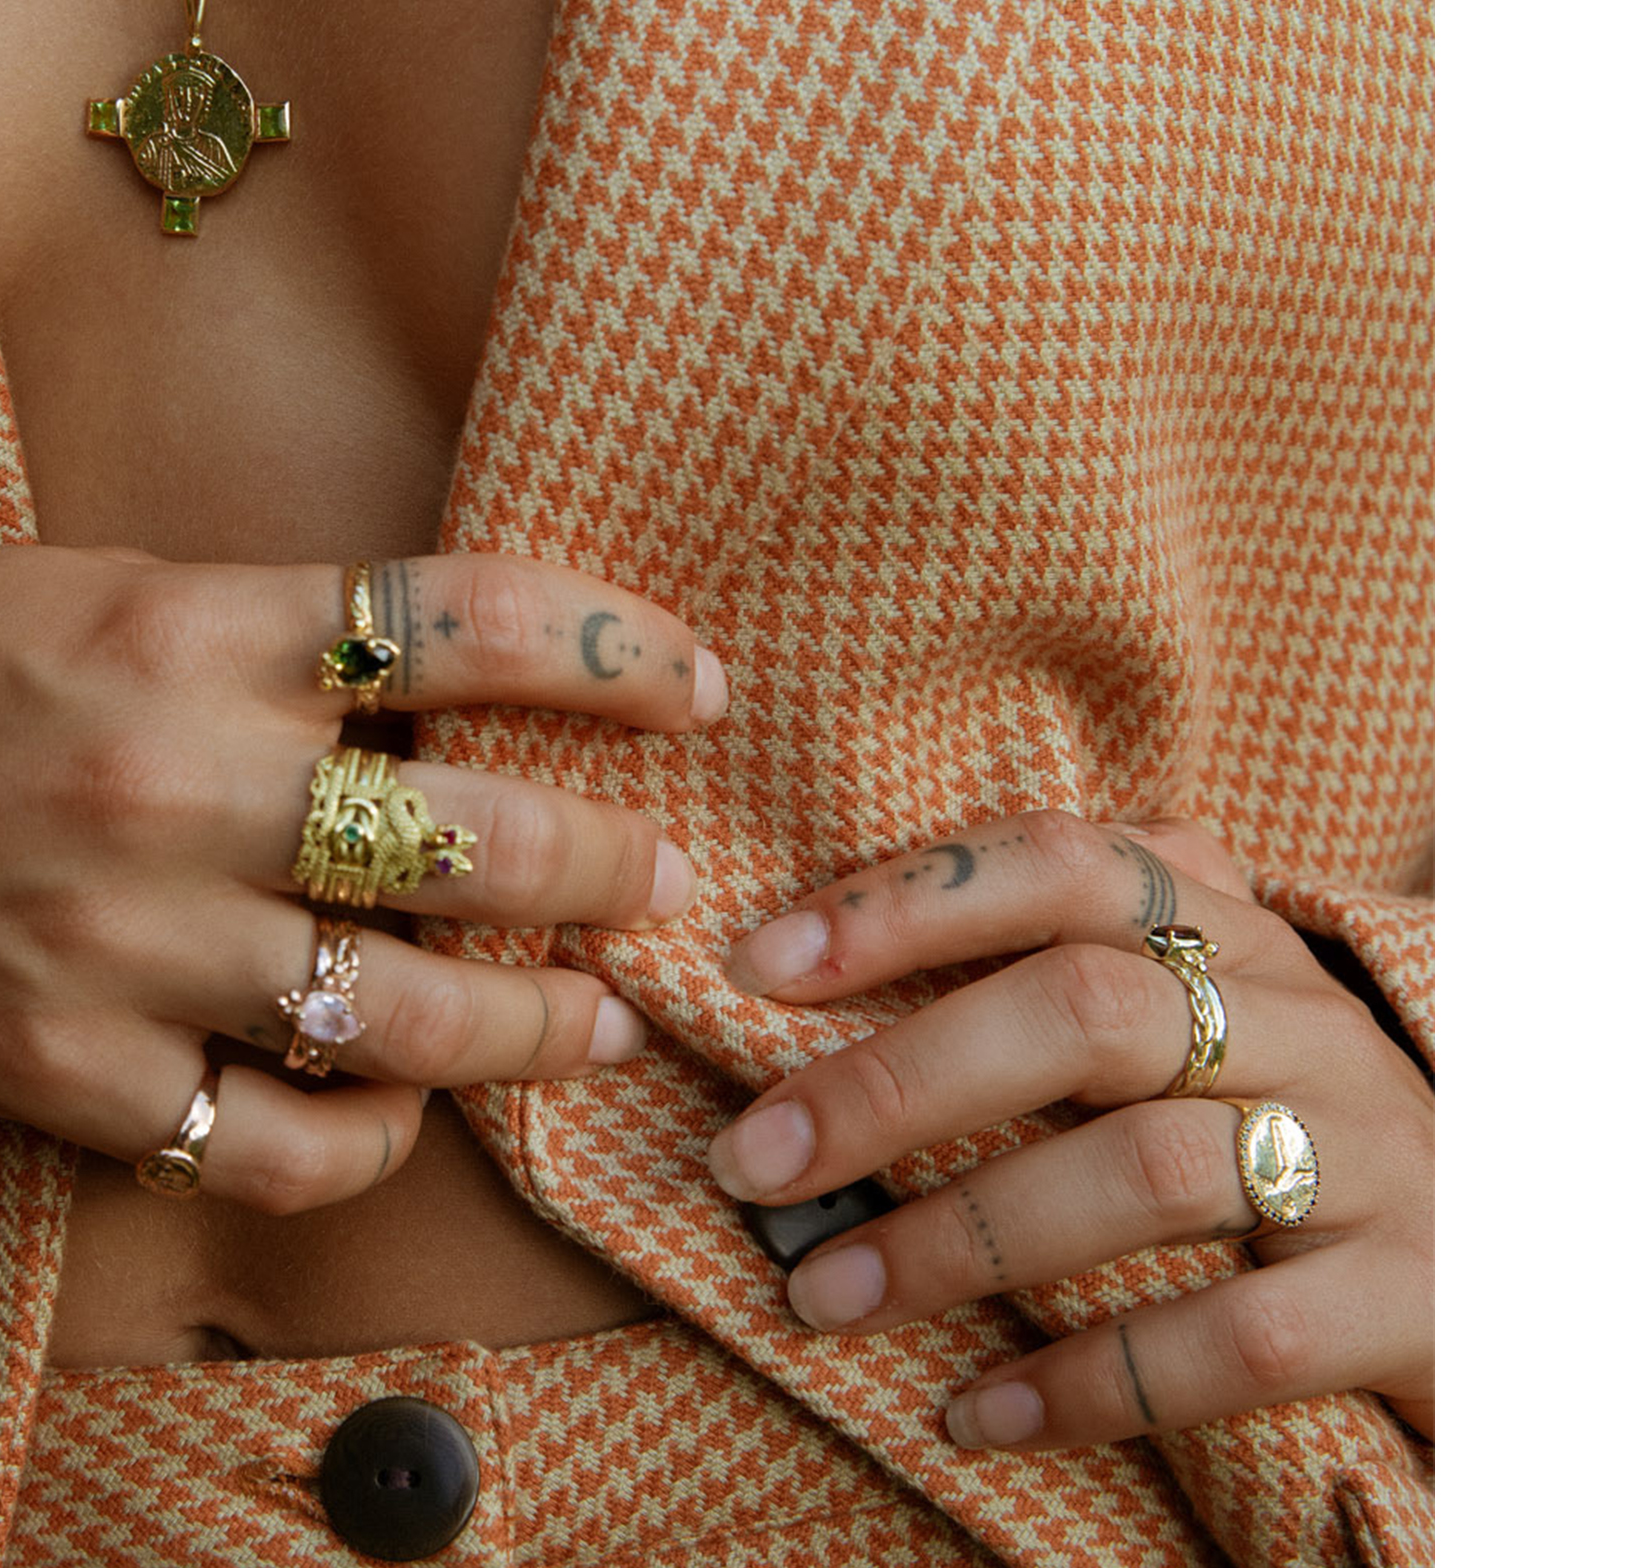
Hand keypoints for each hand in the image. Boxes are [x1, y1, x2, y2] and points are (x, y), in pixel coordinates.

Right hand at [0, 547, 718, 1211]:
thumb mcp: (88, 584)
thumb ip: (263, 633)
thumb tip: (445, 690)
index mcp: (181, 623)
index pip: (459, 617)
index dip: (611, 645)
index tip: (689, 678)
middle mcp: (168, 781)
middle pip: (476, 836)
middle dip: (607, 861)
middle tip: (654, 874)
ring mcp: (118, 944)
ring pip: (408, 1014)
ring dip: (537, 1023)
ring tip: (592, 1018)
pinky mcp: (63, 1076)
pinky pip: (275, 1140)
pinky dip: (369, 1135)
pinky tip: (403, 1106)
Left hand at [706, 813, 1432, 1446]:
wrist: (1517, 1249)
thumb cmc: (1279, 1112)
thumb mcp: (1190, 1007)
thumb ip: (1045, 960)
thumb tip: (802, 965)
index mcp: (1225, 924)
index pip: (1055, 860)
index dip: (904, 901)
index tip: (757, 966)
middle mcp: (1299, 1015)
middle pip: (1079, 1009)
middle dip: (896, 1082)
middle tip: (752, 1157)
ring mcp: (1364, 1149)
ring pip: (1144, 1170)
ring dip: (958, 1238)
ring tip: (823, 1292)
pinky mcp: (1413, 1296)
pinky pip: (1236, 1338)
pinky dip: (1091, 1377)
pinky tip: (976, 1410)